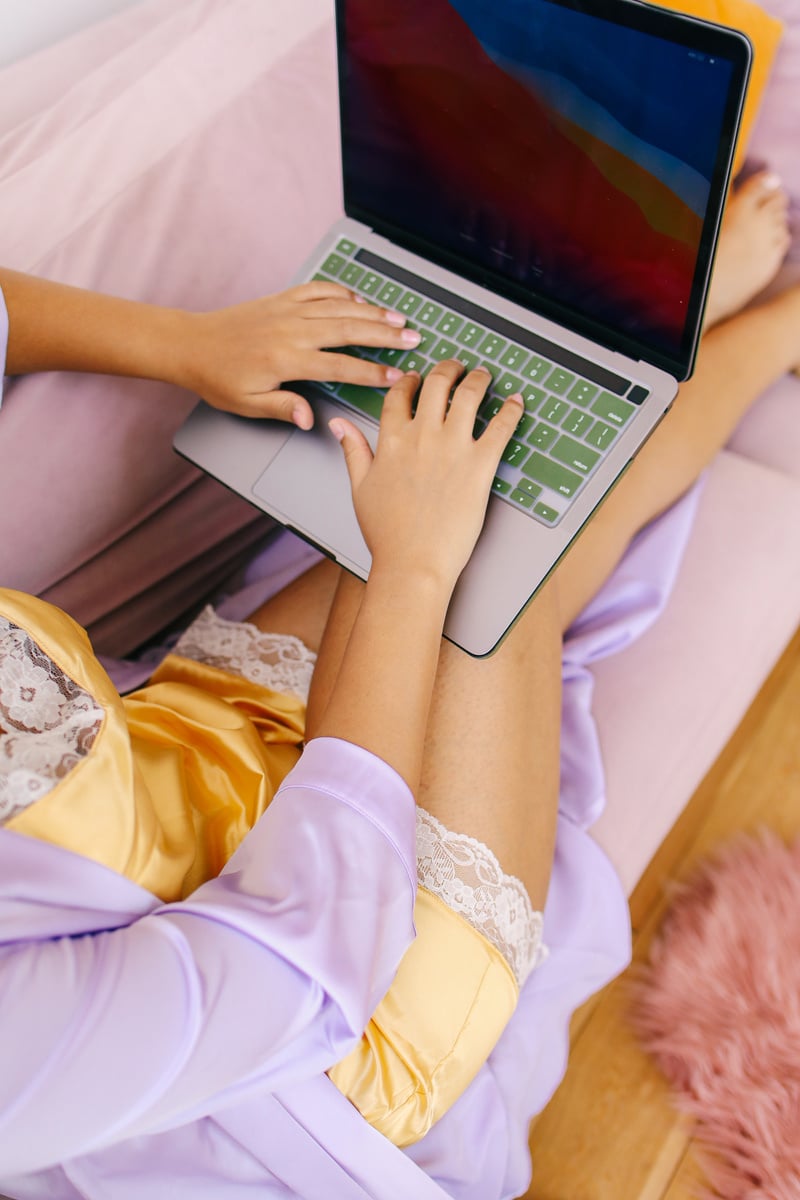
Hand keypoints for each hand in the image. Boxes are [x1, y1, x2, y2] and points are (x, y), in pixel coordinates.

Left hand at [176, 281, 419, 426]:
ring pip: (339, 306)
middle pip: (349, 329)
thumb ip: (282, 408)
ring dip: (372, 310)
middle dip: (385, 334)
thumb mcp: (247, 404)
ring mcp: (287, 311)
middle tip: (413, 338)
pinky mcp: (281, 299)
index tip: (397, 376)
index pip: (340, 366)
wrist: (191, 344)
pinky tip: (359, 299)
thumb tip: (309, 419)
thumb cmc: (218, 378)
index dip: (372, 372)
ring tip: (399, 318)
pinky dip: (342, 292)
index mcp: (286, 360)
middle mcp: (291, 330)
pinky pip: (318, 290)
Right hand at [330, 360, 523, 591]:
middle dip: (448, 368)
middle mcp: (422, 436)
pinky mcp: (480, 465)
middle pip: (436, 384)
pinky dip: (511, 410)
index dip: (408, 381)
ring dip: (479, 378)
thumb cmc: (388, 534)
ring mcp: (453, 448)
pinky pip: (501, 427)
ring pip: (469, 394)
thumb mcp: (360, 488)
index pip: (399, 395)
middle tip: (456, 367)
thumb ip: (353, 450)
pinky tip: (516, 402)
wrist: (413, 563)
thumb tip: (339, 425)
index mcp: (391, 441)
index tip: (415, 378)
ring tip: (484, 375)